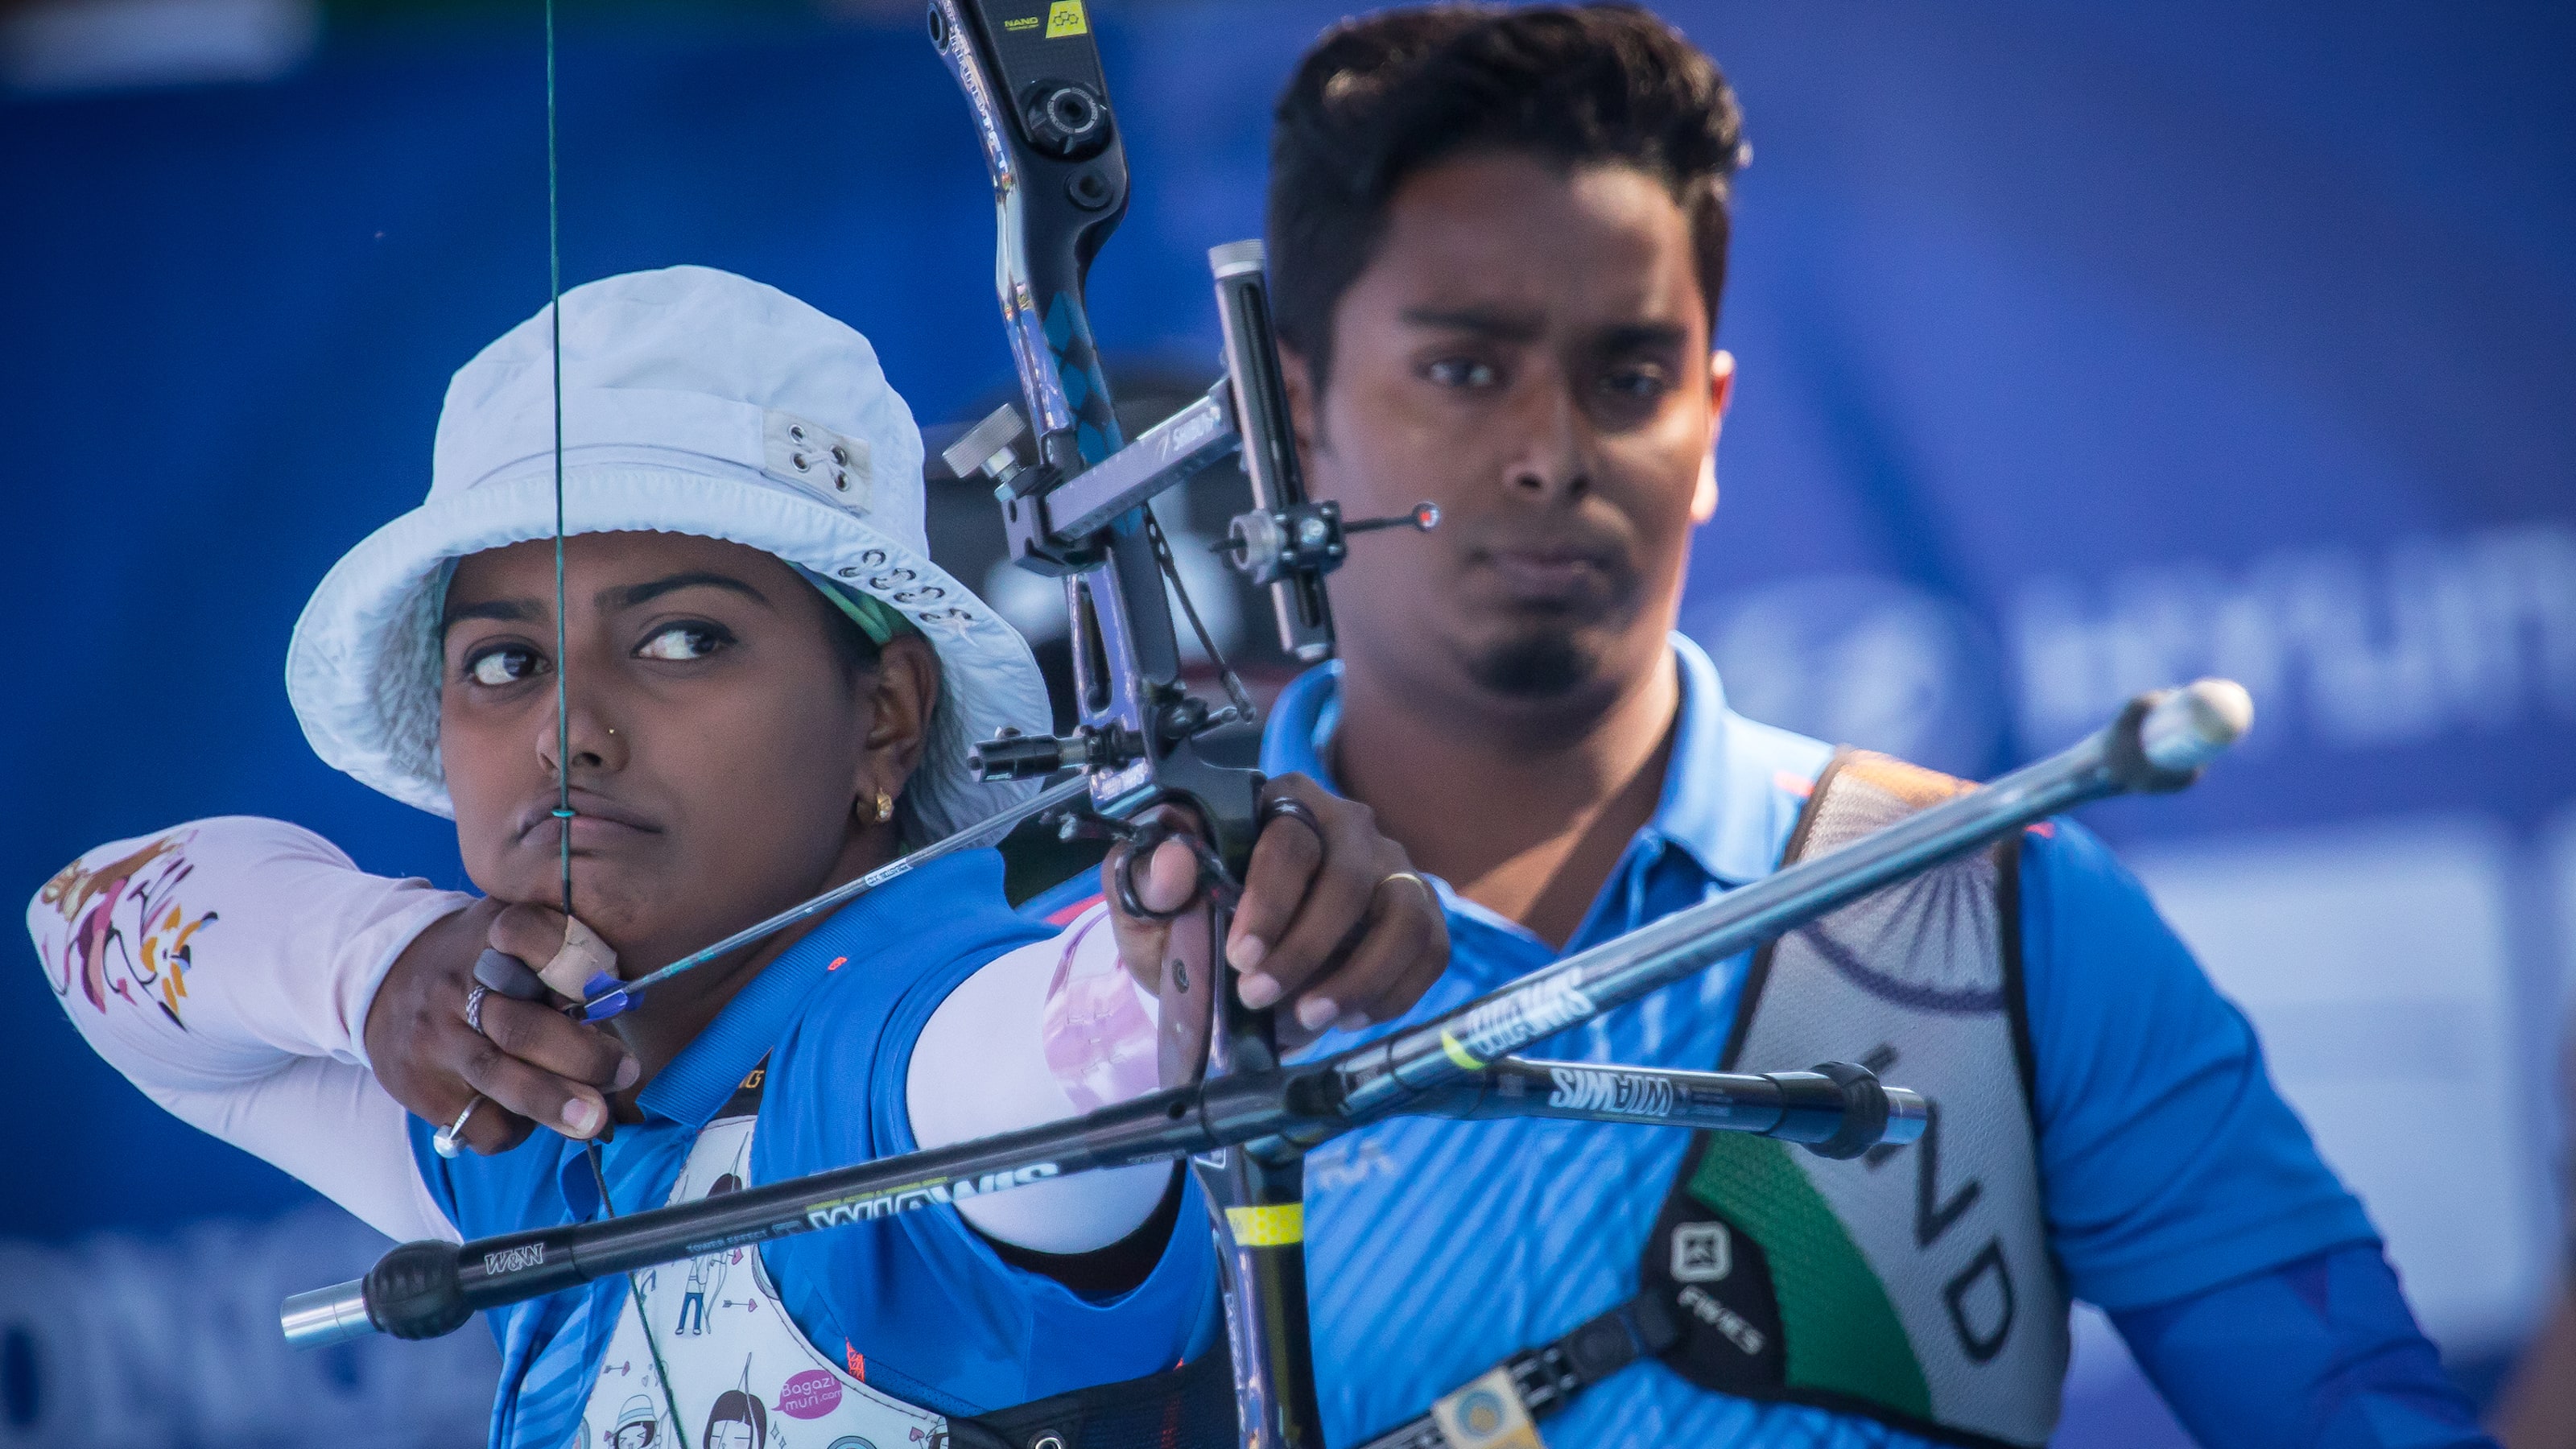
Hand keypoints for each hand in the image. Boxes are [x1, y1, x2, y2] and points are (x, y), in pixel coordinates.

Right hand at [362, 898, 639, 1153]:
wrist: (385, 978)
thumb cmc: (480, 958)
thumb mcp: (514, 928)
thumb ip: (564, 947)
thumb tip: (621, 999)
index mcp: (493, 935)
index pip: (530, 934)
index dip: (578, 964)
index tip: (614, 992)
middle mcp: (459, 985)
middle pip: (522, 1025)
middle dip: (580, 1056)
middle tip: (625, 1073)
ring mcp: (436, 1037)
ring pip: (497, 1075)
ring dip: (552, 1103)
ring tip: (592, 1122)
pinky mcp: (418, 1083)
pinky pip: (477, 1119)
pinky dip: (515, 1129)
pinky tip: (532, 1119)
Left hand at [1104, 774, 1447, 1047]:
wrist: (1233, 975)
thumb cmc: (1195, 931)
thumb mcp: (1150, 914)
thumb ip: (1146, 883)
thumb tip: (1174, 862)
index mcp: (1279, 806)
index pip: (1290, 840)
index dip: (1270, 901)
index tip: (1240, 956)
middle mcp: (1346, 825)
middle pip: (1350, 878)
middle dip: (1305, 948)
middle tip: (1258, 997)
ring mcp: (1391, 868)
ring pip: (1403, 915)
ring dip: (1359, 976)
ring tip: (1310, 1017)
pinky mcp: (1421, 913)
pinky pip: (1429, 950)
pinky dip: (1392, 992)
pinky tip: (1347, 1015)